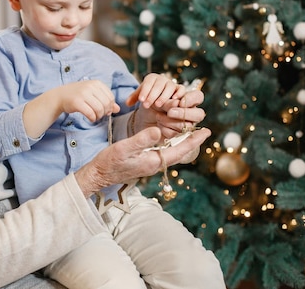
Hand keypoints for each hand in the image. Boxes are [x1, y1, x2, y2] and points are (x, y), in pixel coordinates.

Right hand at [57, 80, 119, 121]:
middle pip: (106, 104)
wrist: (60, 96)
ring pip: (99, 109)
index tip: (105, 110)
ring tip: (95, 117)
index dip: (110, 106)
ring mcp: (83, 94)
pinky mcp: (77, 102)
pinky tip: (91, 118)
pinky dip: (93, 118)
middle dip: (105, 112)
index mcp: (96, 83)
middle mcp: (90, 87)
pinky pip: (90, 113)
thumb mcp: (93, 94)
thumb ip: (106, 100)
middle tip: (100, 115)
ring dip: (99, 116)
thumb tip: (117, 109)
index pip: (111, 97)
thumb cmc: (78, 95)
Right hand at [74, 126, 210, 196]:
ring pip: (171, 152)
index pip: (179, 150)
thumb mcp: (124, 148)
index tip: (206, 131)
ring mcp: (149, 163)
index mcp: (153, 161)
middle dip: (191, 141)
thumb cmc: (109, 162)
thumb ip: (142, 140)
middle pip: (178, 151)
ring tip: (191, 131)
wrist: (98, 175)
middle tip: (203, 130)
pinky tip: (170, 137)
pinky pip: (162, 152)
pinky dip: (170, 143)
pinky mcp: (144, 162)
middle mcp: (154, 163)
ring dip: (181, 142)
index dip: (193, 140)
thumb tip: (159, 131)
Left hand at [126, 73, 184, 108]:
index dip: (144, 90)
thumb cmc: (149, 96)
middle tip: (146, 105)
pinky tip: (174, 100)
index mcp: (152, 78)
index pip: (148, 82)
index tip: (140, 100)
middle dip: (151, 95)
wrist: (160, 97)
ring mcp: (172, 83)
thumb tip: (127, 103)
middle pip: (158, 85)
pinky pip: (181, 88)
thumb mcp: (142, 96)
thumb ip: (134, 98)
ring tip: (157, 105)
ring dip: (163, 96)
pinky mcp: (180, 89)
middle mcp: (162, 79)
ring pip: (169, 87)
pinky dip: (180, 92)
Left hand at [133, 89, 205, 139]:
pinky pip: (178, 135)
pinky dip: (167, 130)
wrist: (143, 118)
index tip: (180, 101)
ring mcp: (187, 126)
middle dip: (184, 113)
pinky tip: (159, 125)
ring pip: (189, 126)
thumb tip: (177, 103)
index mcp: (188, 100)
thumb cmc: (153, 105)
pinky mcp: (180, 137)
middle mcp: (191, 113)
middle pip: (199, 114)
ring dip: (172, 121)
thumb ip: (168, 101)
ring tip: (158, 117)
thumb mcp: (158, 99)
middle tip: (170, 112)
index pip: (198, 96)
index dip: (191, 99)